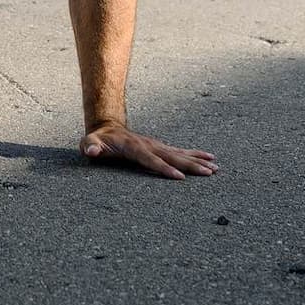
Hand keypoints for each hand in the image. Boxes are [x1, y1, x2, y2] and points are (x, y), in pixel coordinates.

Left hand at [80, 121, 216, 179]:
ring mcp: (157, 145)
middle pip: (172, 156)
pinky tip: (209, 159)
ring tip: (215, 168)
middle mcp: (149, 145)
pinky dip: (196, 155)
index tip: (179, 177)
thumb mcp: (89, 142)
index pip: (151, 159)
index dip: (164, 168)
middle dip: (191, 165)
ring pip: (180, 154)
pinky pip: (180, 152)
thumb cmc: (98, 140)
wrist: (107, 127)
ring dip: (198, 161)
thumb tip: (90, 151)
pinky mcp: (161, 147)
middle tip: (209, 172)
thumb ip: (90, 146)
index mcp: (134, 147)